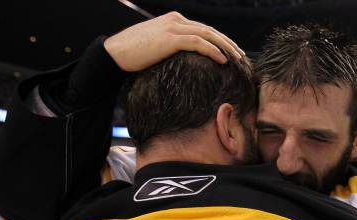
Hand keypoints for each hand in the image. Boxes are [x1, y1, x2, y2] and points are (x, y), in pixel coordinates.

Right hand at [104, 11, 244, 71]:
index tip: (232, 51)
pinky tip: (223, 60)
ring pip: (208, 34)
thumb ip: (171, 49)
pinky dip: (213, 50)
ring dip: (226, 46)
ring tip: (237, 59)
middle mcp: (176, 20)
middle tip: (241, 55)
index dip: (220, 40)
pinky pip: (198, 43)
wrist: (115, 53)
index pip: (203, 29)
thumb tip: (183, 62)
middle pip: (210, 30)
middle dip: (228, 42)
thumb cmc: (133, 54)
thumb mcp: (156, 48)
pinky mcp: (170, 38)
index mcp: (174, 21)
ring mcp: (173, 27)